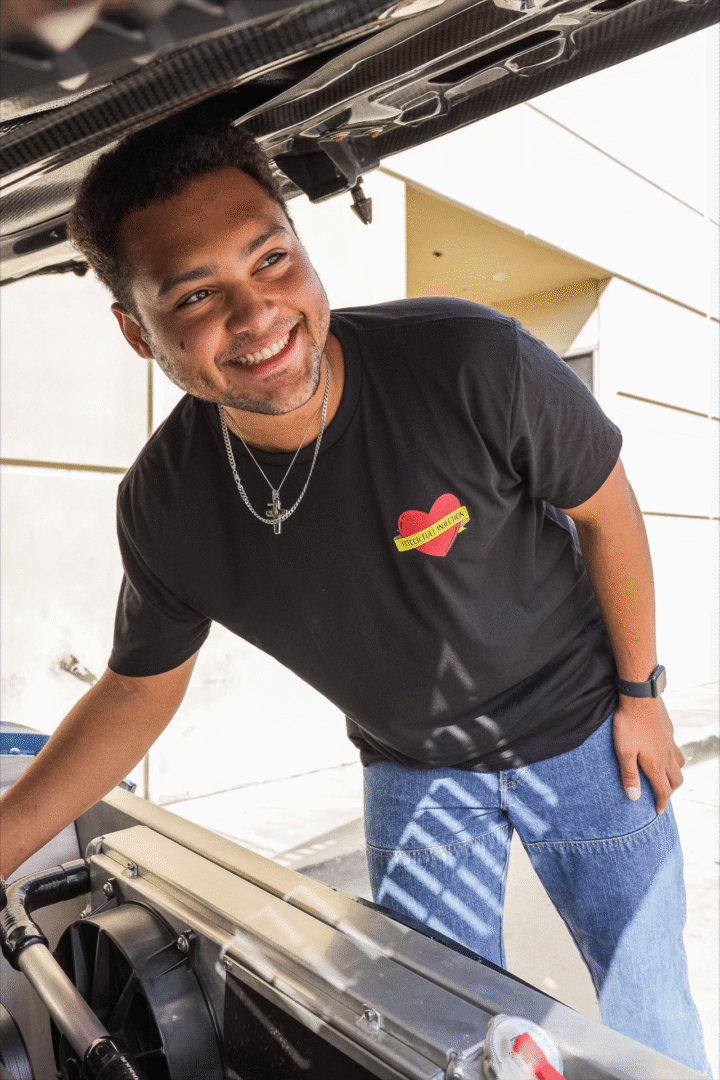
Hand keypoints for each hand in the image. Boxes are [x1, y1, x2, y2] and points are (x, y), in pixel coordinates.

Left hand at [612, 697, 683, 813]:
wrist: (641, 697)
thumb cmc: (629, 724)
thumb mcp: (624, 751)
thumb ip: (629, 774)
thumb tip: (635, 798)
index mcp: (656, 764)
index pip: (663, 790)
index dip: (661, 803)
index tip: (658, 811)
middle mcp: (667, 755)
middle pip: (676, 780)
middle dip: (670, 791)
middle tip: (661, 796)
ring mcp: (670, 742)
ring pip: (679, 764)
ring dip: (674, 774)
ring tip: (664, 775)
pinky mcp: (668, 731)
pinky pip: (675, 749)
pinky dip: (672, 757)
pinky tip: (661, 751)